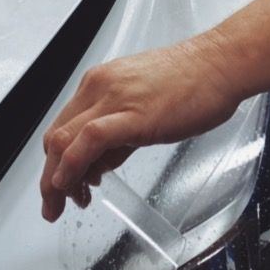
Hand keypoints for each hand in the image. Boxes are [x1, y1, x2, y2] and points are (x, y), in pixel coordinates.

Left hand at [39, 39, 239, 222]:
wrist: (220, 64)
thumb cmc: (193, 81)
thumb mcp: (144, 106)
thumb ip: (119, 134)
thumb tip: (103, 162)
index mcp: (100, 84)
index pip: (62, 128)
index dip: (56, 162)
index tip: (63, 186)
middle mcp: (99, 88)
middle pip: (55, 138)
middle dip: (49, 178)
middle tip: (54, 204)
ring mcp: (114, 100)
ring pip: (64, 141)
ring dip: (56, 180)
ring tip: (63, 205)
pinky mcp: (132, 115)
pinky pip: (89, 142)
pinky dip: (73, 166)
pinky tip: (74, 185)